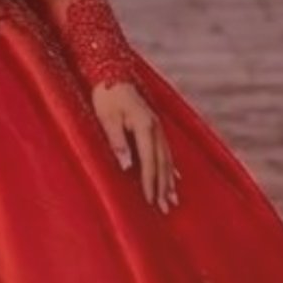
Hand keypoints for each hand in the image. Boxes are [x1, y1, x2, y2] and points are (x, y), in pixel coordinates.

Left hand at [91, 80, 178, 211]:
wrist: (111, 73)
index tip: (150, 201)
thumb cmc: (106, 96)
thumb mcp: (107, 119)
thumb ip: (117, 143)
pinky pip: (166, 151)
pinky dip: (171, 167)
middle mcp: (156, 128)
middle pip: (162, 164)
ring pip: (166, 159)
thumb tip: (127, 167)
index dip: (150, 183)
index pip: (149, 162)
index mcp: (145, 127)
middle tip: (165, 209)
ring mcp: (158, 127)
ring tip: (173, 200)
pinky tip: (176, 178)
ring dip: (169, 181)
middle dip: (163, 188)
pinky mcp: (155, 125)